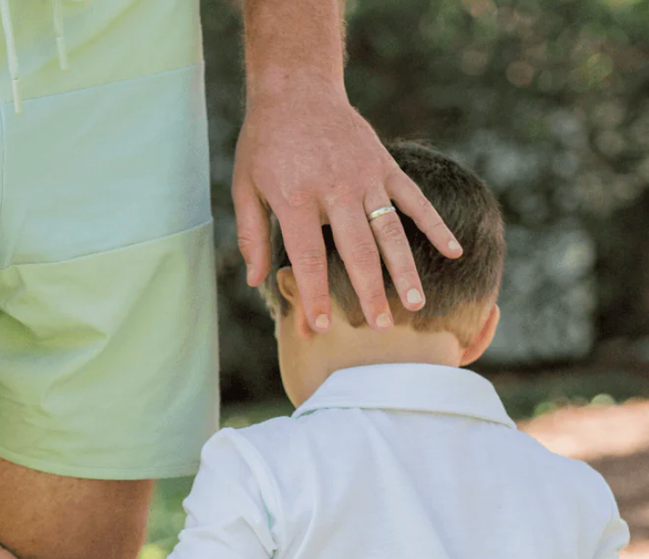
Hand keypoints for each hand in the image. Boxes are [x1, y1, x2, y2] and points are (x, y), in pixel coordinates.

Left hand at [233, 81, 462, 330]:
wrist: (296, 89)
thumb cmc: (265, 144)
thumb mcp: (245, 188)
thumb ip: (252, 236)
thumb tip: (254, 281)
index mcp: (296, 198)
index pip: (309, 258)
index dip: (315, 295)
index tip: (320, 328)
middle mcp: (336, 189)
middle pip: (358, 251)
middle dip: (369, 293)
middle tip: (381, 329)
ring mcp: (365, 176)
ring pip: (390, 231)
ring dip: (405, 270)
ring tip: (415, 304)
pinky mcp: (384, 165)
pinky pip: (414, 199)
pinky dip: (435, 225)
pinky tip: (454, 252)